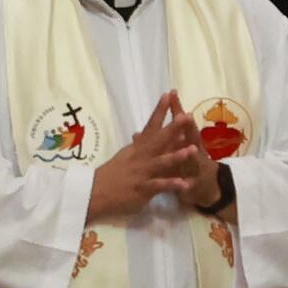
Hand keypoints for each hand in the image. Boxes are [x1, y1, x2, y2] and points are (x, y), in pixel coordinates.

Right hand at [86, 94, 212, 223]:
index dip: (159, 111)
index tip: (169, 95)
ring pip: (161, 162)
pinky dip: (171, 185)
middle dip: (173, 128)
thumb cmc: (111, 175)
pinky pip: (158, 186)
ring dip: (177, 156)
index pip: (150, 126)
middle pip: (158, 140)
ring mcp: (142, 172)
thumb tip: (140, 134)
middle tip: (187, 116)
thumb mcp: (124, 156)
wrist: (94, 193)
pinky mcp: (142, 189)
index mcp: (137, 148)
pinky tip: (184, 183)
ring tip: (192, 150)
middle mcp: (141, 157)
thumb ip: (136, 146)